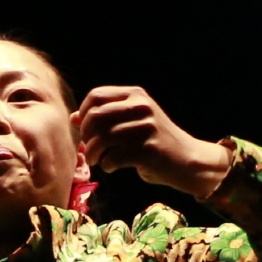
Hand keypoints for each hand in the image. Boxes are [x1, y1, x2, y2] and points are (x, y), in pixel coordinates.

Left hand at [71, 86, 235, 201]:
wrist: (187, 159)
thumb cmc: (154, 141)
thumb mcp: (132, 122)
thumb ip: (106, 117)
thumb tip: (74, 117)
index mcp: (136, 95)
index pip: (96, 96)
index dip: (84, 114)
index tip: (86, 131)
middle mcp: (142, 107)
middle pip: (96, 116)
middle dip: (85, 136)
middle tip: (88, 149)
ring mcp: (147, 127)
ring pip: (102, 138)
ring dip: (93, 154)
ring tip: (96, 160)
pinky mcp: (150, 150)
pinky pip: (114, 157)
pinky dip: (107, 165)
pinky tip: (111, 167)